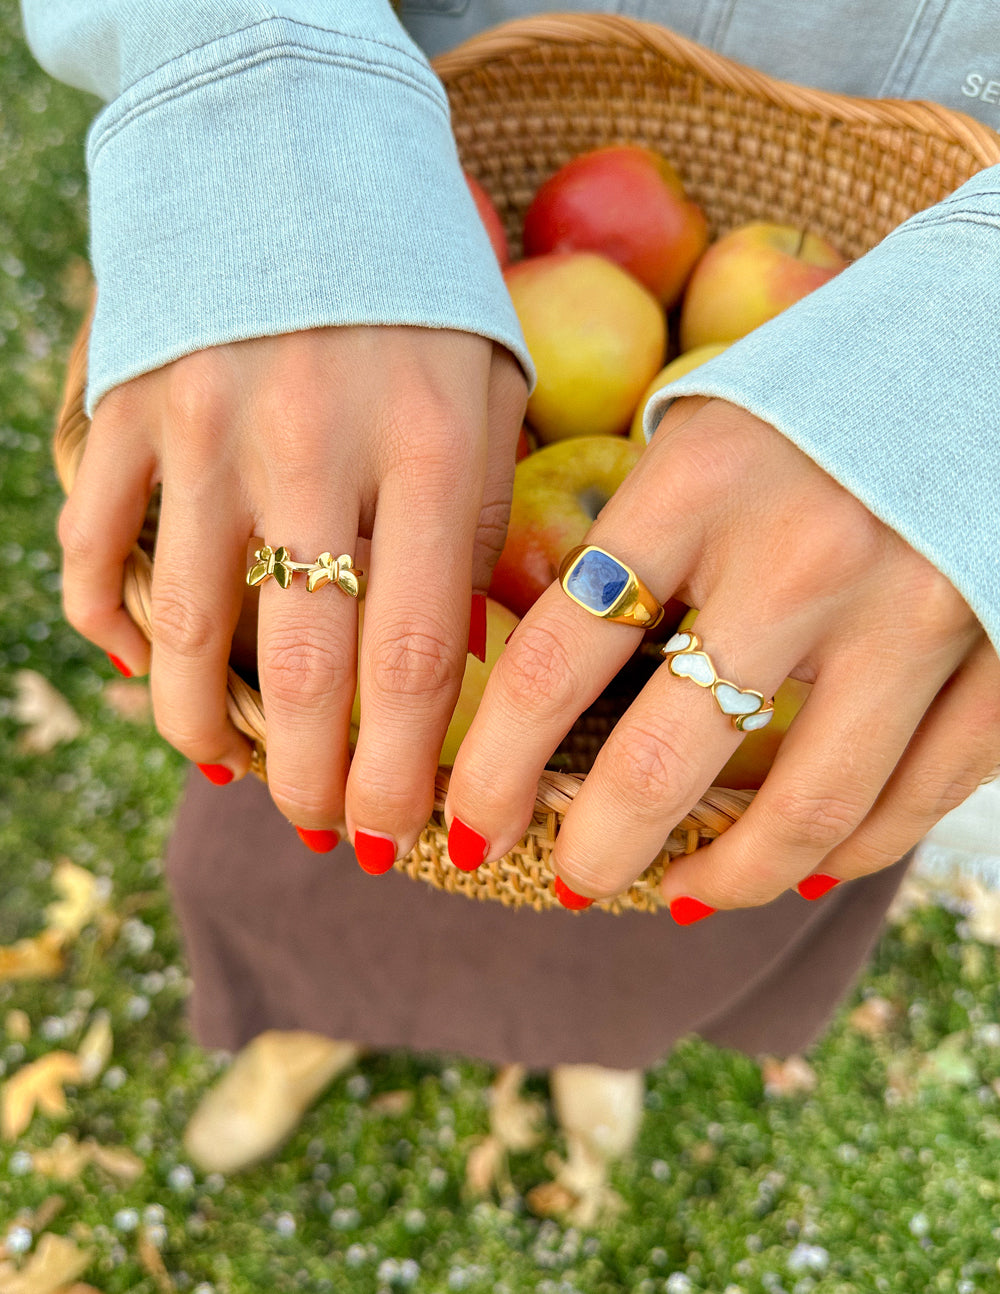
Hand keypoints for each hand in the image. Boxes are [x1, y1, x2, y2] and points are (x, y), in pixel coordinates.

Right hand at [58, 326, 526, 858]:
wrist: (295, 143)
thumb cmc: (418, 291)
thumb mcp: (491, 390)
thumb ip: (484, 519)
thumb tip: (461, 659)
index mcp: (435, 448)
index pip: (420, 662)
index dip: (405, 775)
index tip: (403, 836)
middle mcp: (316, 446)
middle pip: (309, 672)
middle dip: (317, 781)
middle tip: (328, 828)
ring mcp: (205, 425)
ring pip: (192, 634)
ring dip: (211, 731)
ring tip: (240, 773)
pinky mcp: (123, 406)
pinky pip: (96, 554)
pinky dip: (115, 633)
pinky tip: (153, 676)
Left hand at [444, 397, 999, 912]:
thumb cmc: (831, 388)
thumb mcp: (713, 421)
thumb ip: (639, 530)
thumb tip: (557, 662)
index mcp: (700, 483)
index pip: (557, 658)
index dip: (495, 767)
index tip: (467, 825)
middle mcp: (801, 555)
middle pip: (662, 761)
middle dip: (593, 850)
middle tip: (567, 882)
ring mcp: (913, 612)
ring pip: (802, 811)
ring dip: (722, 879)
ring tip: (679, 895)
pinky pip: (914, 798)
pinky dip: (844, 853)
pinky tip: (796, 869)